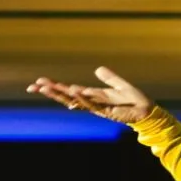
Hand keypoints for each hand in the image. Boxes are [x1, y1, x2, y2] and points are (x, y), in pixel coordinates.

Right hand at [27, 67, 154, 124]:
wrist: (148, 111)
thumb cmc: (135, 100)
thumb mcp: (120, 85)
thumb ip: (110, 78)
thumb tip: (97, 69)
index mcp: (93, 96)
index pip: (69, 91)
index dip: (54, 87)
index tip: (38, 83)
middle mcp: (92, 102)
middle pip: (67, 96)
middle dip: (50, 92)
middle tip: (32, 86)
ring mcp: (98, 108)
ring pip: (75, 101)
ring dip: (61, 94)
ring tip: (46, 88)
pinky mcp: (107, 112)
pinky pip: (92, 104)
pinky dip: (82, 98)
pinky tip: (73, 91)